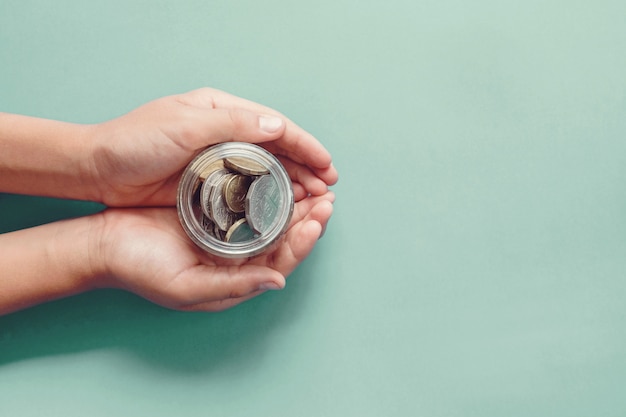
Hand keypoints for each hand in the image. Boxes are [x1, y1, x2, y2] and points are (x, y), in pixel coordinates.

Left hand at [87, 88, 337, 206]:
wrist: (97, 169)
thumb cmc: (134, 142)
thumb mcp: (182, 126)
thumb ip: (231, 124)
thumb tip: (278, 126)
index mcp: (219, 109)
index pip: (274, 125)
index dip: (304, 144)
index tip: (327, 164)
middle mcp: (223, 131)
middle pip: (275, 148)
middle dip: (305, 167)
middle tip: (328, 189)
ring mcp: (216, 158)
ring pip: (265, 170)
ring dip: (291, 184)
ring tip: (314, 201)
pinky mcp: (207, 182)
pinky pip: (246, 189)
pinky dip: (267, 197)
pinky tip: (282, 209)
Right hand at [91, 191, 334, 310]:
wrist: (104, 243)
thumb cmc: (141, 269)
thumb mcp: (188, 286)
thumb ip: (234, 286)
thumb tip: (277, 283)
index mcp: (236, 278)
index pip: (282, 261)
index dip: (305, 240)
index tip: (320, 218)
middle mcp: (236, 257)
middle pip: (283, 238)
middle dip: (308, 218)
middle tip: (327, 196)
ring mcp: (225, 233)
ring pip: (270, 218)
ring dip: (293, 202)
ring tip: (312, 184)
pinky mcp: (212, 210)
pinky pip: (248, 201)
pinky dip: (266, 190)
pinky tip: (277, 175)